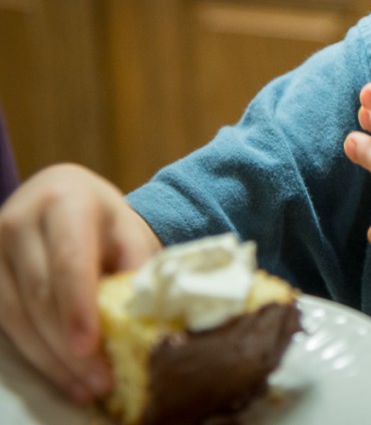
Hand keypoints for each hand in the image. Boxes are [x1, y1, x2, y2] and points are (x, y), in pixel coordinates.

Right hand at [0, 164, 160, 402]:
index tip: (89, 347)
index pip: (69, 261)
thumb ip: (136, 266)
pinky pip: (4, 321)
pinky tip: (63, 374)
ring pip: (16, 315)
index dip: (77, 307)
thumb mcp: (129, 232)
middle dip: (68, 345)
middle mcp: (21, 220)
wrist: (64, 196)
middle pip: (40, 294)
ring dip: (51, 358)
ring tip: (86, 386)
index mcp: (65, 201)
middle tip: (99, 379)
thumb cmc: (104, 222)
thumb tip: (144, 318)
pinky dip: (35, 352)